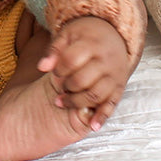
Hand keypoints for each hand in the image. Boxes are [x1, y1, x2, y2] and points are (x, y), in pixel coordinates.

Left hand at [37, 16, 130, 130]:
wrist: (113, 34)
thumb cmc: (85, 35)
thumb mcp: (67, 34)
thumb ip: (53, 50)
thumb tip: (41, 67)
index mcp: (92, 44)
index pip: (71, 60)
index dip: (58, 69)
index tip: (55, 71)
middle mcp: (106, 60)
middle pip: (82, 80)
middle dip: (66, 87)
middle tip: (60, 87)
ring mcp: (115, 75)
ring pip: (96, 95)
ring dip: (77, 103)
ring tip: (62, 102)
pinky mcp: (119, 87)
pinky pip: (112, 104)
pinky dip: (102, 116)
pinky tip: (92, 126)